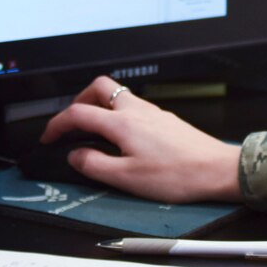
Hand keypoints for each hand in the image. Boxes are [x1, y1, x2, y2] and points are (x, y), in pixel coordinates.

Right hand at [40, 77, 243, 203]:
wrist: (217, 170)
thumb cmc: (177, 175)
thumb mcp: (127, 178)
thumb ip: (94, 165)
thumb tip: (75, 155)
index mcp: (122, 123)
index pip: (78, 113)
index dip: (57, 124)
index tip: (49, 138)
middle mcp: (137, 110)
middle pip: (98, 88)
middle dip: (78, 101)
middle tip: (71, 123)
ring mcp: (153, 112)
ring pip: (117, 96)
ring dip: (99, 108)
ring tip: (94, 133)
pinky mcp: (165, 120)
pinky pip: (133, 108)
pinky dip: (118, 116)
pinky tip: (123, 140)